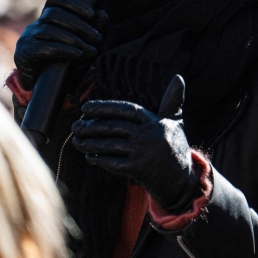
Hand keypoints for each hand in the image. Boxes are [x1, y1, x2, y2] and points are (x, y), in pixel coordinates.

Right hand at [13, 0, 108, 90]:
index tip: (91, 13)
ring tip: (90, 49)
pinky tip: (77, 55)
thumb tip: (102, 14)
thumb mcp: (82, 45)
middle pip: (55, 14)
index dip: (72, 2)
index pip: (55, 0)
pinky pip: (43, 47)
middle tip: (97, 37)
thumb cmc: (64, 63)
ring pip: (50, 30)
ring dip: (74, 39)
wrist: (42, 87)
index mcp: (47, 19)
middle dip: (80, 25)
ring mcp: (27, 37)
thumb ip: (93, 30)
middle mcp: (35, 25)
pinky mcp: (24, 52)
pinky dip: (63, 50)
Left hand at [72, 75, 200, 213]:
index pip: (126, 109)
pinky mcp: (138, 170)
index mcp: (154, 121)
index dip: (105, 107)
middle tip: (75, 126)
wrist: (182, 181)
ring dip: (90, 143)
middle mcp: (148, 135)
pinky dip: (100, 160)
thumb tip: (178, 76)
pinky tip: (89, 157)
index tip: (86, 107)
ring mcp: (143, 153)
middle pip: (114, 127)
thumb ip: (172, 101)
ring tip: (77, 141)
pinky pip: (113, 163)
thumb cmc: (175, 148)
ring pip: (110, 145)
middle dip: (91, 126)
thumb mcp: (175, 123)